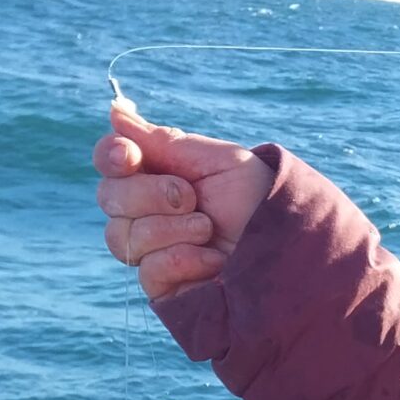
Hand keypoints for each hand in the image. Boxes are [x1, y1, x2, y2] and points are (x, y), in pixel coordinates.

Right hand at [93, 101, 271, 299]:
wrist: (290, 250)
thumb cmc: (262, 202)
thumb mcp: (219, 162)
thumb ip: (165, 141)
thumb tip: (114, 112)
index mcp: (159, 174)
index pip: (110, 161)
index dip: (111, 155)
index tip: (130, 155)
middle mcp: (148, 212)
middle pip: (110, 198)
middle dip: (150, 194)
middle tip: (191, 197)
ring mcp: (153, 251)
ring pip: (123, 236)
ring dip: (171, 228)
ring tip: (209, 229)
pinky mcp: (164, 288)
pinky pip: (148, 270)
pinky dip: (182, 259)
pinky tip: (212, 259)